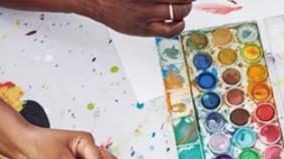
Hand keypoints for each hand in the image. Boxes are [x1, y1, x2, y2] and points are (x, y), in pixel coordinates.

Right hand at [76, 0, 194, 36]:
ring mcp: (145, 16)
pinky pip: (169, 31)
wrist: (95, 1)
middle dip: (187, 0)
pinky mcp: (143, 30)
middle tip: (187, 0)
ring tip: (184, 8)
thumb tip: (169, 0)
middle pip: (179, 0)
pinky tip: (179, 22)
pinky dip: (179, 26)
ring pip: (177, 14)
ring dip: (185, 10)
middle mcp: (146, 2)